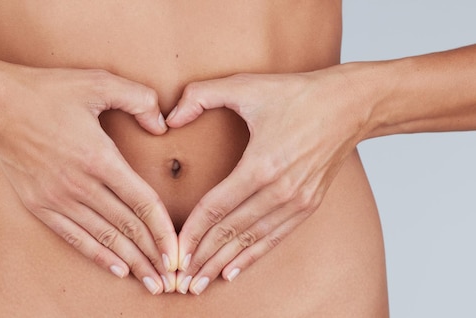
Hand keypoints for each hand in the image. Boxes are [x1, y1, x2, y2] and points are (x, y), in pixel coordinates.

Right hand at [0, 66, 177, 293]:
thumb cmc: (47, 91)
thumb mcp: (98, 82)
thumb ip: (139, 99)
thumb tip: (161, 124)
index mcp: (99, 157)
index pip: (142, 202)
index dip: (164, 230)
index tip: (178, 250)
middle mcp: (80, 184)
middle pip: (127, 227)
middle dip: (153, 255)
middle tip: (173, 278)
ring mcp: (58, 198)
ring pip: (104, 237)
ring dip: (130, 261)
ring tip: (152, 281)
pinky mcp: (39, 205)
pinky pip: (74, 237)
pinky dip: (97, 254)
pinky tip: (116, 268)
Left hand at [166, 69, 366, 293]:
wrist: (351, 105)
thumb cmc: (297, 94)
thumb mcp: (246, 85)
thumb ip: (200, 95)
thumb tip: (169, 118)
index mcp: (261, 164)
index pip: (217, 208)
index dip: (193, 232)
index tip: (174, 251)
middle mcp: (280, 190)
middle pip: (232, 231)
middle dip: (203, 257)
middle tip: (179, 279)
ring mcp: (298, 201)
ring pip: (252, 240)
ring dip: (223, 263)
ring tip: (199, 282)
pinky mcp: (309, 205)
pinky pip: (274, 237)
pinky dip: (252, 256)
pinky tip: (233, 271)